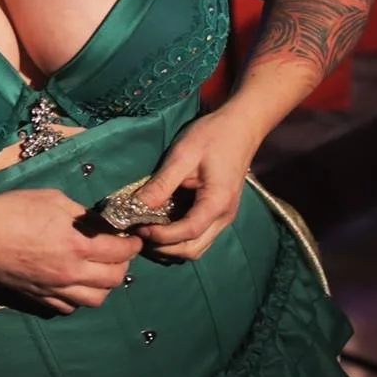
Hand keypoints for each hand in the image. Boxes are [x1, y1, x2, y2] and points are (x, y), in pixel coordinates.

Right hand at [0, 188, 146, 314]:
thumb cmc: (12, 210)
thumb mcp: (52, 200)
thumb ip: (81, 214)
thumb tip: (99, 224)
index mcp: (77, 246)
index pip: (120, 252)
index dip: (132, 244)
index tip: (133, 238)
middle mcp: (71, 273)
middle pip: (113, 280)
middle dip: (123, 265)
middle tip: (118, 252)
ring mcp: (55, 290)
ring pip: (95, 300)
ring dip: (104, 285)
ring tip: (99, 269)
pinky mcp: (39, 297)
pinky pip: (69, 307)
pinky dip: (79, 298)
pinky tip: (74, 282)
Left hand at [129, 111, 260, 261]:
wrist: (240, 127)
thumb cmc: (212, 136)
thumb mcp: (183, 156)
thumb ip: (162, 183)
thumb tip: (136, 205)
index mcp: (217, 202)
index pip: (188, 232)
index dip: (161, 236)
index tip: (138, 227)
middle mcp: (224, 217)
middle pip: (192, 249)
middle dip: (163, 247)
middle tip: (138, 233)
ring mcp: (223, 217)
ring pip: (196, 247)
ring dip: (170, 246)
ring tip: (147, 231)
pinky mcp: (219, 213)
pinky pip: (199, 236)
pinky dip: (179, 238)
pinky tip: (161, 224)